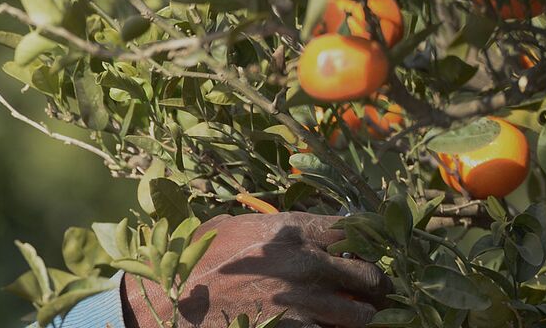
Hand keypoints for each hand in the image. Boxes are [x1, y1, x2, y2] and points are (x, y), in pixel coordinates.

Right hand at [119, 212, 391, 327]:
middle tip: (372, 296)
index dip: (362, 245)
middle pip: (369, 274)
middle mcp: (304, 263)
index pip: (352, 231)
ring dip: (362, 318)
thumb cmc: (193, 263)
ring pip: (363, 315)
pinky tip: (322, 326)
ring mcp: (303, 302)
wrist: (171, 304)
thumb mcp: (228, 229)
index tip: (361, 255)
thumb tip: (298, 229)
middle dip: (374, 288)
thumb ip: (269, 228)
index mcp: (289, 231)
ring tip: (357, 318)